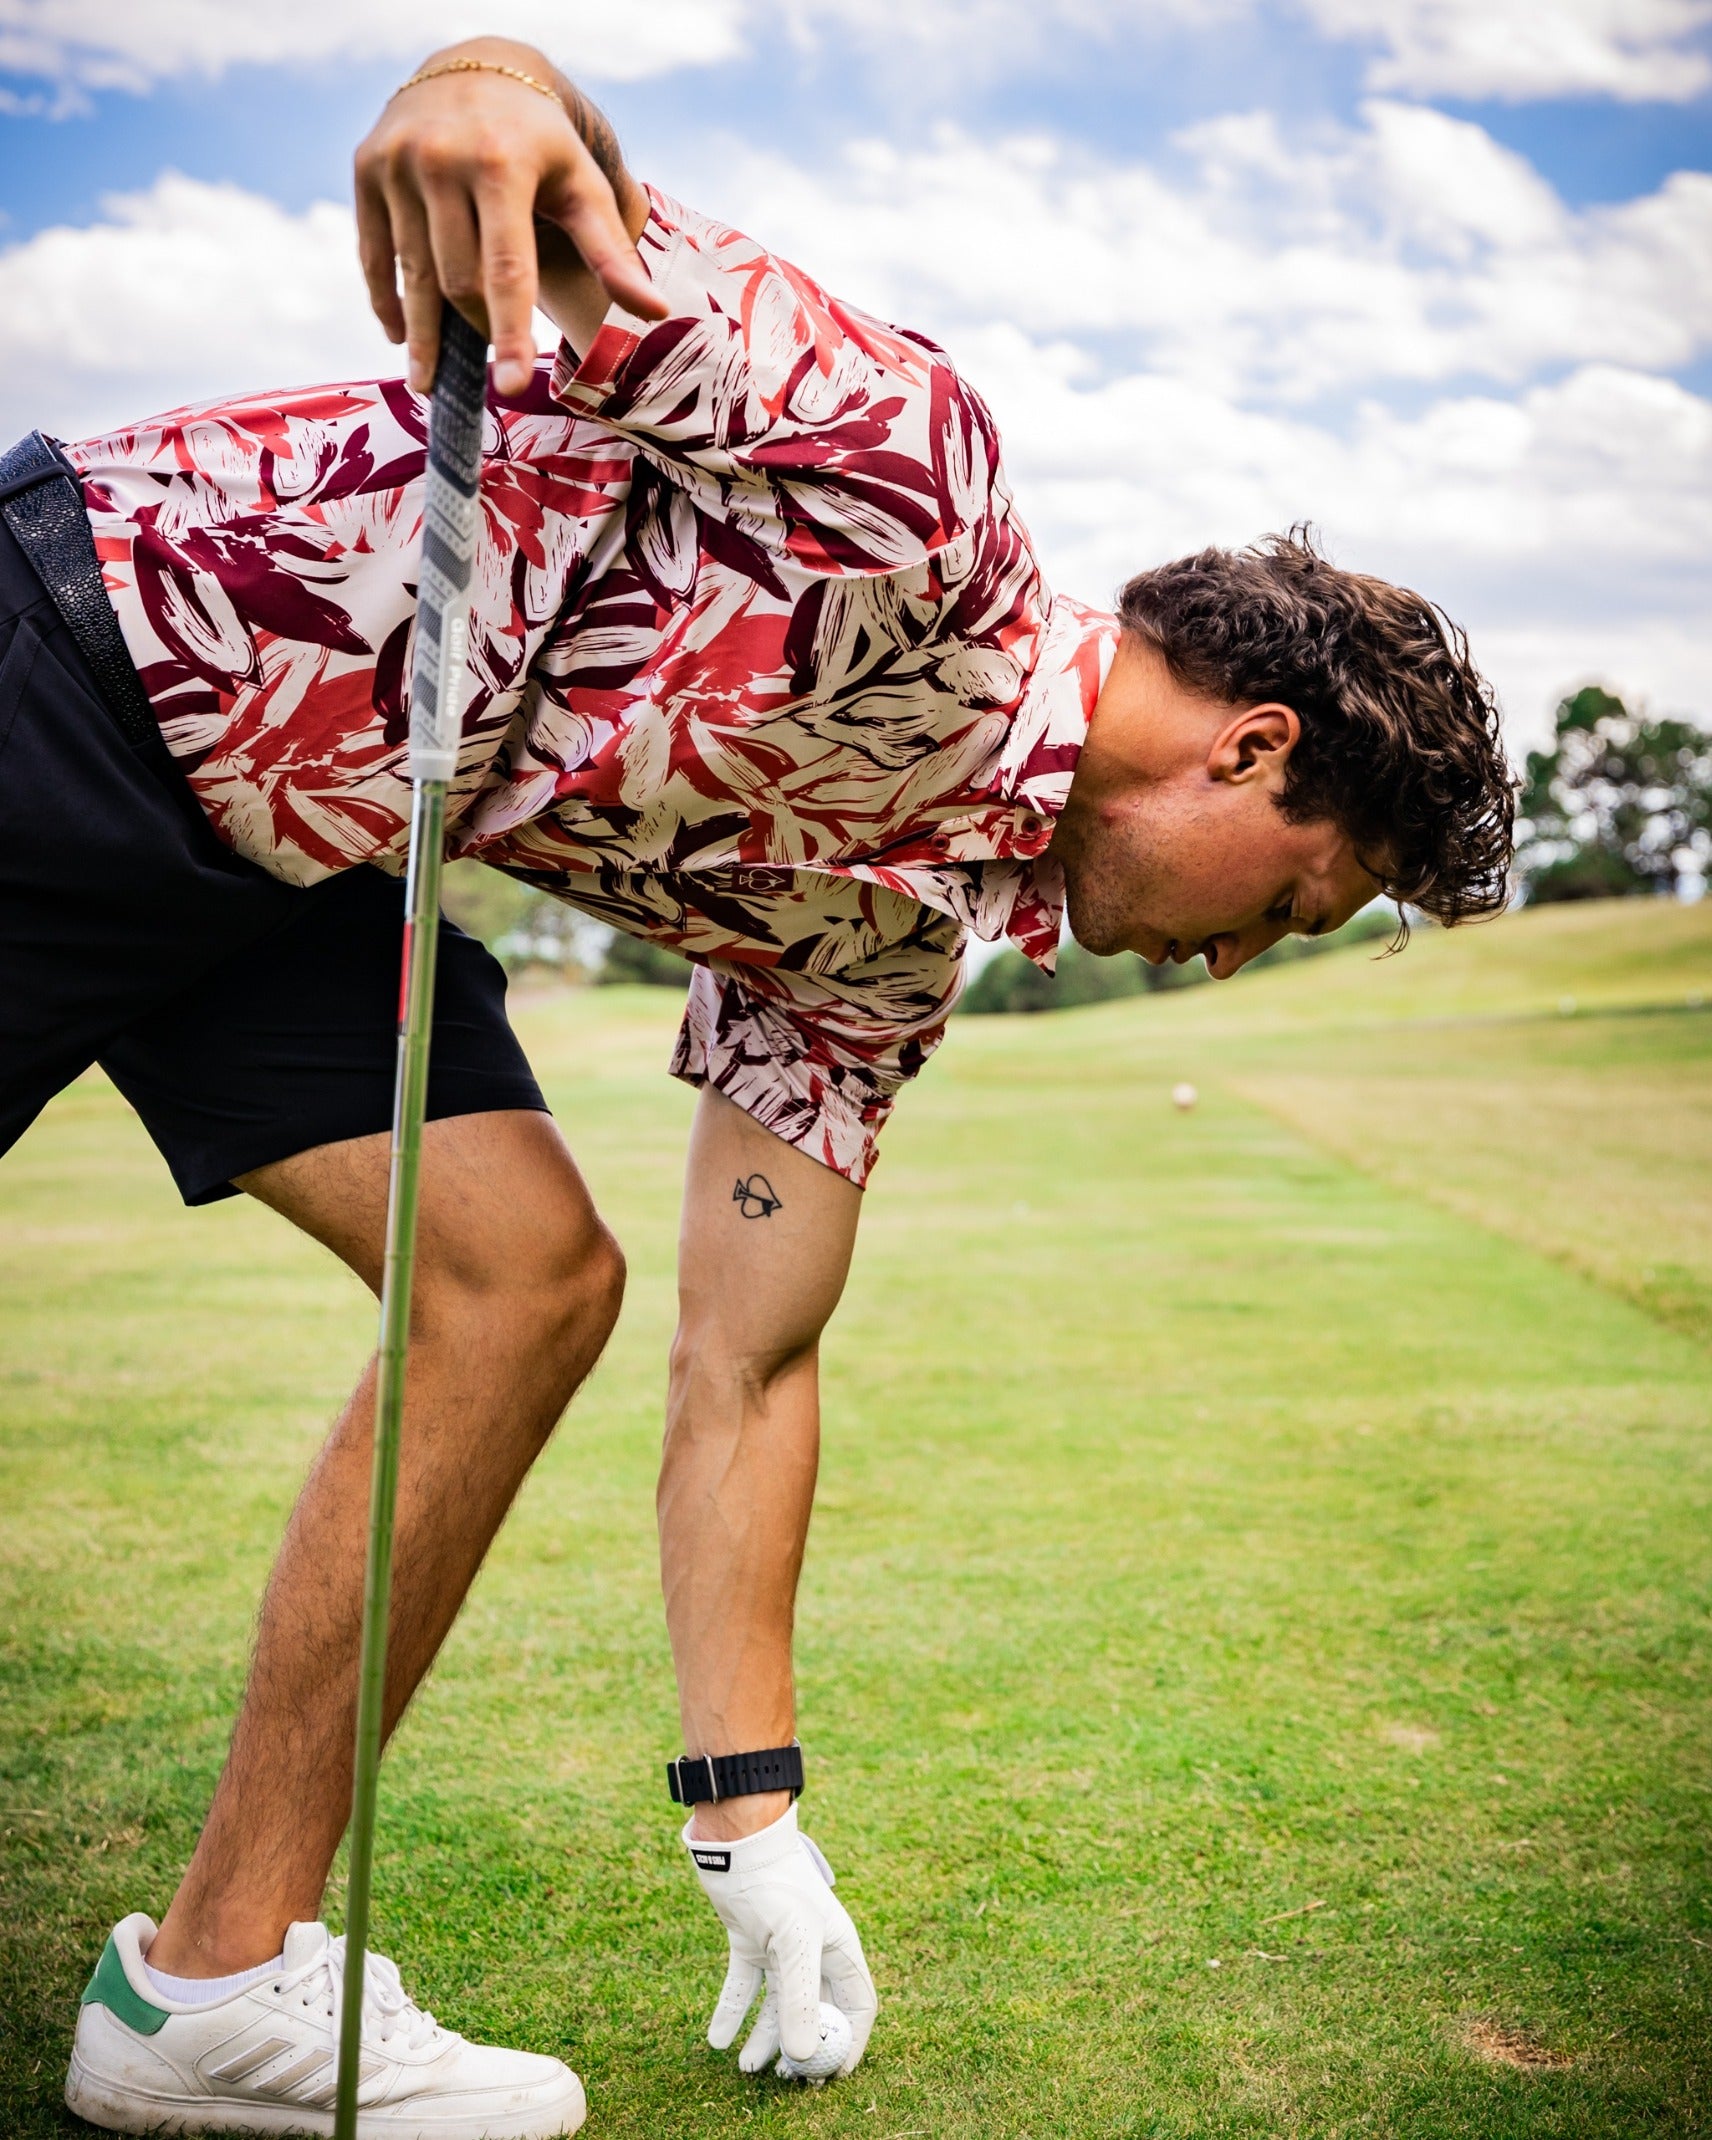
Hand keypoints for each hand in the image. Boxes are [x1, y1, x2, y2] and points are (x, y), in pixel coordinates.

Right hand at [353, 37, 665, 397]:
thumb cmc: (541, 143)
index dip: (510, 333)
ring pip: (412, 274)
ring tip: (431, 382)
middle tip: (494, 375)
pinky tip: (402, 337)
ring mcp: (397, 163)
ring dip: (424, 336)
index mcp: (503, 164)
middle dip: (477, 333)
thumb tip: (657, 314)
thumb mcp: (582, 185)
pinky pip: (374, 255)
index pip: (507, 268)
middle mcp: (442, 159)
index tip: (513, 386)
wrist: (476, 68)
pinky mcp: (366, 169)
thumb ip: (611, 252)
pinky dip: (388, 302)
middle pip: (457, 280)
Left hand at [685, 1806, 877, 2078]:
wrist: (739, 1844)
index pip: (856, 2004)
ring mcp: (779, 1948)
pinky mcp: (748, 1942)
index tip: (832, 2075)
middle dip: (802, 2048)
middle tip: (785, 2079)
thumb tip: (804, 2056)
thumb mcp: (794, 1944)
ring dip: (764, 2037)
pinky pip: (743, 1987)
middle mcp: (812, 1952)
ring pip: (776, 2005)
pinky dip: (732, 2013)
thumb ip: (800, 2000)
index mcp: (837, 1949)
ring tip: (746, 2067)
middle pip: (814, 2011)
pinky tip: (717, 2040)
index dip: (849, 2041)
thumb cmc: (778, 1885)